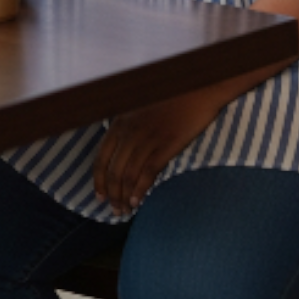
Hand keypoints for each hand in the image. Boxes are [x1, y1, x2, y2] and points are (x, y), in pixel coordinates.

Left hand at [93, 88, 222, 215]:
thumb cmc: (172, 96)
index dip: (99, 181)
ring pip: (129, 175)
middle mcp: (131, 130)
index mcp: (121, 120)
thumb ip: (128, 126)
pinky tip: (138, 201)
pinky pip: (148, 172)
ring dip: (124, 197)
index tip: (99, 197)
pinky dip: (140, 190)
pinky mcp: (167, 144)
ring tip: (125, 211)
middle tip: (115, 211)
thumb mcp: (140, 107)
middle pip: (114, 171)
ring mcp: (149, 137)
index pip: (102, 158)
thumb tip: (120, 153)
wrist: (199, 87)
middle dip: (112, 195)